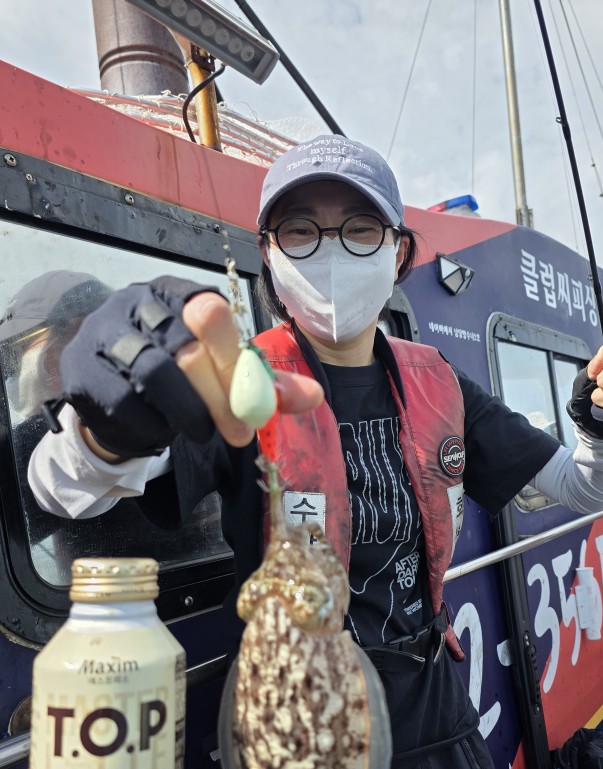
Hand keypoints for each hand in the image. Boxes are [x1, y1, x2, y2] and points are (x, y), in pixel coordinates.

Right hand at [69, 282, 324, 461]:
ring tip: (202, 433)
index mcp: (175, 294)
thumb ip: (265, 383)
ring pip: (156, 373)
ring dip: (189, 413)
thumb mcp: (224, 375)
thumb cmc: (177, 380)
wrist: (114, 403)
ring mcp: (104, 334)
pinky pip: (126, 402)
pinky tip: (162, 432)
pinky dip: (153, 426)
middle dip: (221, 396)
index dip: (234, 353)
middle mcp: (136, 304)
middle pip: (187, 345)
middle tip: (242, 434)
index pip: (209, 308)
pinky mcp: (83, 371)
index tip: (254, 395)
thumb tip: (314, 396)